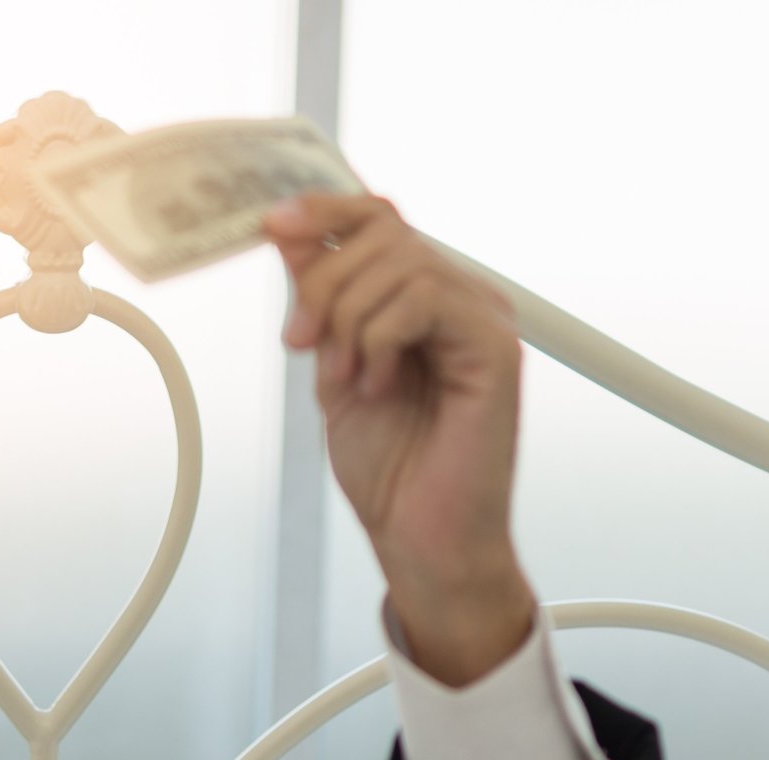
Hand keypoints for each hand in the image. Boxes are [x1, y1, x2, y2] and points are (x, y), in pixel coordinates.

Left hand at [269, 192, 536, 686]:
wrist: (420, 541)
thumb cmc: (390, 470)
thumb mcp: (333, 368)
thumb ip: (321, 302)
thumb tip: (289, 234)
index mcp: (425, 299)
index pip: (380, 220)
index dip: (326, 210)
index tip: (273, 225)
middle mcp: (460, 298)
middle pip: (384, 232)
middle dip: (324, 283)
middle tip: (300, 344)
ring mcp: (483, 318)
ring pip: (400, 262)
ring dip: (350, 321)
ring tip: (344, 380)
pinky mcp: (495, 346)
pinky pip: (426, 298)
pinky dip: (382, 339)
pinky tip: (377, 386)